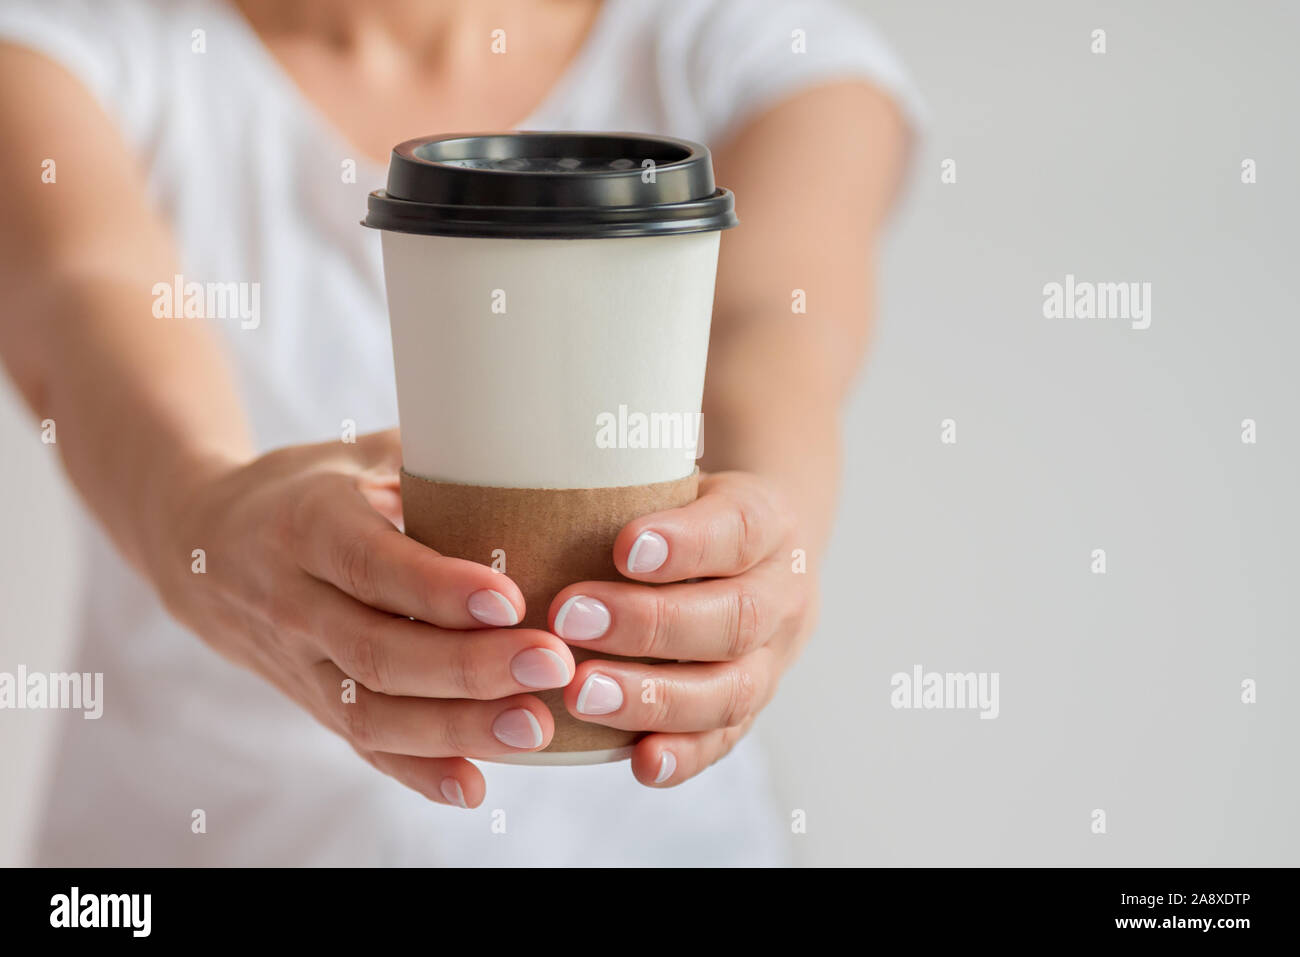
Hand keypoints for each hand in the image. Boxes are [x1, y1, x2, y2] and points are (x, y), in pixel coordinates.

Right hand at [150, 430, 574, 808]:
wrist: (201, 546)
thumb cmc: (309, 488)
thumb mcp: (356, 454)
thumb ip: (432, 461)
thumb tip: (533, 461)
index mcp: (307, 525)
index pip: (372, 565)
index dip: (439, 589)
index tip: (510, 600)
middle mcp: (292, 600)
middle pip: (378, 651)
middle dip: (470, 667)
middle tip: (553, 663)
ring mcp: (297, 662)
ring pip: (370, 712)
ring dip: (456, 728)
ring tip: (535, 726)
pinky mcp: (309, 702)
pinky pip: (360, 746)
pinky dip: (416, 771)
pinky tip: (473, 785)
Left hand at [547, 471, 816, 786]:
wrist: (758, 549)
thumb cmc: (689, 506)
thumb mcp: (675, 472)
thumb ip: (628, 472)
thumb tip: (535, 451)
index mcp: (769, 520)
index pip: (738, 529)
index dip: (686, 543)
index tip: (621, 546)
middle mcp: (783, 593)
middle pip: (734, 617)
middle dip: (651, 625)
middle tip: (569, 619)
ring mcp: (775, 658)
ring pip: (733, 689)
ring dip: (655, 697)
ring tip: (581, 694)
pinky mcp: (751, 706)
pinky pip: (725, 739)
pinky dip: (684, 755)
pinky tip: (640, 762)